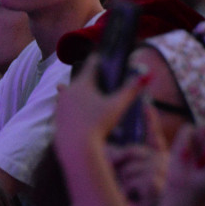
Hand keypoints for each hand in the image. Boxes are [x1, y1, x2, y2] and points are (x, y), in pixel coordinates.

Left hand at [52, 56, 149, 184]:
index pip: (92, 63)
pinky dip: (74, 107)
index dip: (101, 60)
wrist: (76, 147)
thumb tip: (146, 75)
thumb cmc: (98, 124)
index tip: (106, 58)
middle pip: (82, 79)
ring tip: (91, 95)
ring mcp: (61, 103)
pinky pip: (67, 107)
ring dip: (81, 93)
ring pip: (72, 93)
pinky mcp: (58, 116)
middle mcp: (69, 90)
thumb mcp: (117, 106)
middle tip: (102, 79)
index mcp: (83, 83)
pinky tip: (80, 111)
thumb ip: (131, 90)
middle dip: (92, 79)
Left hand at [109, 104, 169, 205]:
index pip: (155, 137)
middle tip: (124, 184)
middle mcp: (164, 163)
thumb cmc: (142, 205)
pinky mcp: (156, 182)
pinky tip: (136, 199)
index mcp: (159, 159)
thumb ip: (123, 164)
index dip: (151, 121)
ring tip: (133, 195)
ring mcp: (162, 172)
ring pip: (128, 168)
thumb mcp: (131, 181)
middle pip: (131, 153)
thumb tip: (107, 152)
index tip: (148, 106)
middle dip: (120, 168)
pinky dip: (128, 192)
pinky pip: (131, 180)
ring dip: (124, 183)